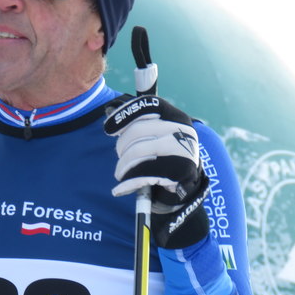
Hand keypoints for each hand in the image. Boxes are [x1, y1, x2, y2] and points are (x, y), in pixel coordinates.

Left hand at [104, 96, 209, 248]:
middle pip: (137, 130)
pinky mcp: (181, 171)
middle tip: (119, 157)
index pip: (148, 105)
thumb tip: (108, 110)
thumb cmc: (164, 158)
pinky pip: (144, 174)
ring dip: (123, 166)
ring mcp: (183, 150)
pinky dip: (128, 183)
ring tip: (120, 173)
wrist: (186, 189)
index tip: (109, 129)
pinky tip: (120, 189)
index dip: (125, 114)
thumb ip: (137, 122)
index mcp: (176, 117)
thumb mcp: (155, 136)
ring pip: (138, 152)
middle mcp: (183, 130)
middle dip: (121, 146)